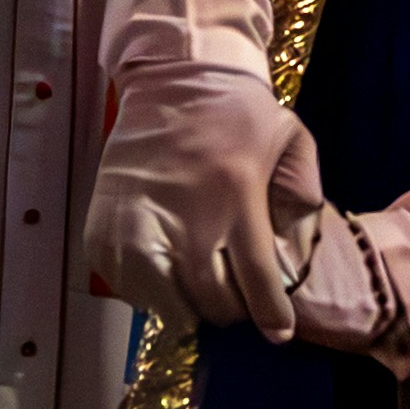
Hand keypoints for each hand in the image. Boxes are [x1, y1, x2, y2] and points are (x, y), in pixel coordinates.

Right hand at [84, 59, 323, 342]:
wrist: (172, 76)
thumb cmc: (238, 112)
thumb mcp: (291, 139)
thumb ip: (303, 195)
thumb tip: (297, 255)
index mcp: (236, 195)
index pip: (256, 279)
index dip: (271, 314)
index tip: (279, 332)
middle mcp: (187, 217)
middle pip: (211, 299)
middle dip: (229, 308)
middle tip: (234, 295)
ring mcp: (139, 226)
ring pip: (168, 304)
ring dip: (189, 304)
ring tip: (197, 283)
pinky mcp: (105, 232)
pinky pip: (131, 289)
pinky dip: (151, 291)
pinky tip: (165, 268)